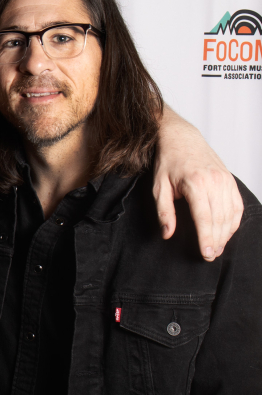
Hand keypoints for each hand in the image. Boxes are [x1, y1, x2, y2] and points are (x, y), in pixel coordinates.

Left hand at [153, 107, 242, 260]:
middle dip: (216, 241)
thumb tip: (167, 233)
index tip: (205, 254)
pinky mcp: (230, 180)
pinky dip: (234, 221)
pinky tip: (226, 233)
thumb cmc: (167, 162)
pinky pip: (237, 206)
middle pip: (219, 219)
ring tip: (217, 248)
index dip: (206, 239)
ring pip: (230, 214)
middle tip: (210, 256)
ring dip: (225, 234)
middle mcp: (214, 182)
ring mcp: (225, 181)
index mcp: (195, 184)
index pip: (204, 218)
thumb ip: (163, 211)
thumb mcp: (158, 187)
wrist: (181, 138)